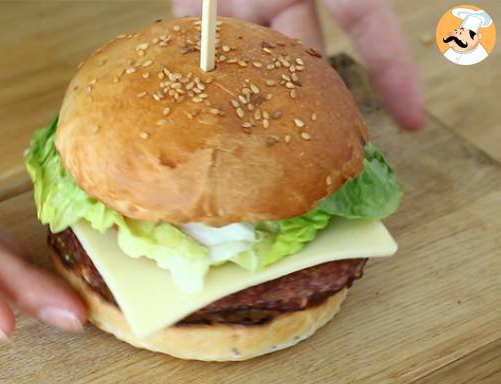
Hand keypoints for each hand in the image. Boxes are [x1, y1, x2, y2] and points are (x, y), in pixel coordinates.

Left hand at [173, 0, 424, 129]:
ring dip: (249, 93)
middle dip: (312, 99)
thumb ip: (342, 1)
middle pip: (305, 55)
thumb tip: (322, 43)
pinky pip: (195, 35)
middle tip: (315, 148)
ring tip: (251, 139)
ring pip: (251, 57)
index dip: (391, 72)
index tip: (410, 120)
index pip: (367, 26)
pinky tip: (197, 98)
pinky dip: (194, 62)